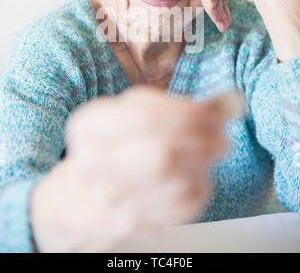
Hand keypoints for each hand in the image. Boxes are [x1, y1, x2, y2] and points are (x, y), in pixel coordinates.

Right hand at [30, 85, 228, 252]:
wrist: (78, 198)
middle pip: (162, 154)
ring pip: (174, 184)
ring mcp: (108, 199)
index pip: (148, 116)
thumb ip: (174, 106)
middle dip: (203, 144)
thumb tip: (227, 103)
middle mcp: (92, 163)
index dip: (191, 115)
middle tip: (222, 138)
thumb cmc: (113, 147)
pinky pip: (178, 209)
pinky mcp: (127, 225)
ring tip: (210, 155)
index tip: (217, 114)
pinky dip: (197, 191)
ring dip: (203, 166)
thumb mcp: (129, 115)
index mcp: (89, 125)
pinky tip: (195, 179)